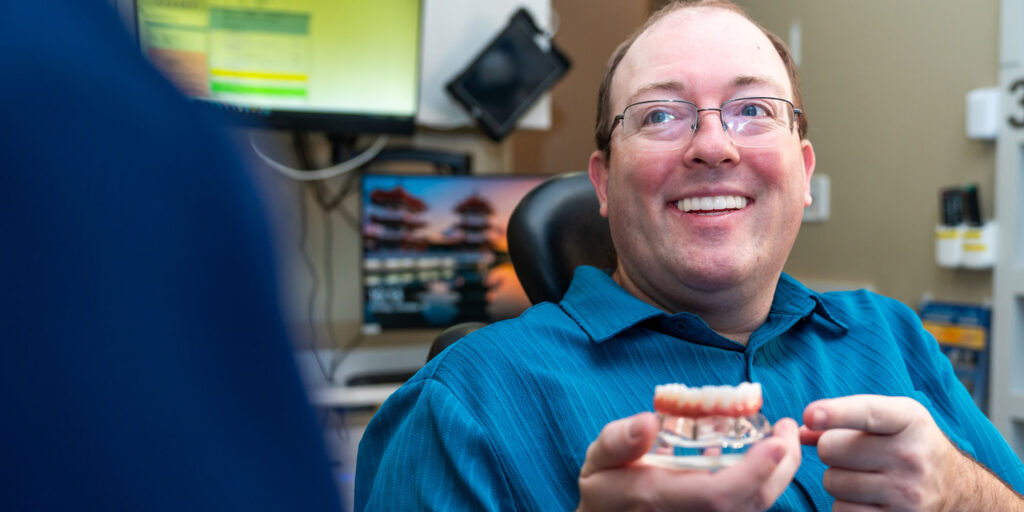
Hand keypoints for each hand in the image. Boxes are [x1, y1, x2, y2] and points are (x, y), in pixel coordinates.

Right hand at [577, 412, 800, 511]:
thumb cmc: (604, 489)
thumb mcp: (598, 460)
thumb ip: (619, 441)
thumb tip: (649, 421)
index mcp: (660, 499)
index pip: (718, 495)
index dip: (754, 471)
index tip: (776, 441)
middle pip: (750, 504)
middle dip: (780, 468)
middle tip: (788, 429)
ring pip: (754, 507)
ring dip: (777, 473)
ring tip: (782, 438)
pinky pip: (745, 506)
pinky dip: (763, 481)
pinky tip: (763, 455)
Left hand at [800, 395, 1016, 510]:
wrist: (959, 489)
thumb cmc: (911, 445)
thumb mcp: (890, 420)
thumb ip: (844, 419)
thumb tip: (797, 430)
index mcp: (909, 419)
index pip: (867, 413)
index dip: (835, 413)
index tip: (810, 414)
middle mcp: (911, 455)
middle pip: (831, 449)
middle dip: (831, 450)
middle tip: (854, 454)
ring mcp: (907, 493)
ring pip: (831, 481)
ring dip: (837, 479)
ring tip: (864, 475)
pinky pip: (841, 510)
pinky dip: (845, 505)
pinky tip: (867, 498)